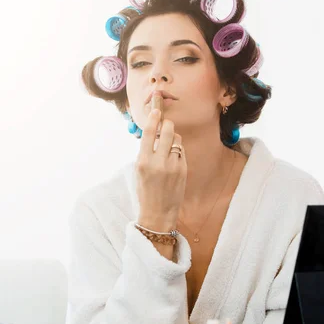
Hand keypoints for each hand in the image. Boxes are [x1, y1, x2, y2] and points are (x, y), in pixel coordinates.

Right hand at [136, 93, 186, 231]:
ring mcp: (173, 165)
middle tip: (165, 126)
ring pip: (177, 139)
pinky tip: (174, 158)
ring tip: (169, 146)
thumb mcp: (139, 171)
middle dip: (167, 125)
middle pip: (167, 131)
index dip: (153, 119)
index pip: (149, 133)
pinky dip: (178, 150)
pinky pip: (182, 151)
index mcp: (143, 161)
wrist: (158, 212)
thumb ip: (146, 153)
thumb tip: (153, 134)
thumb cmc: (146, 191)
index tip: (156, 110)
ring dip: (173, 138)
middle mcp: (158, 162)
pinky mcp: (183, 169)